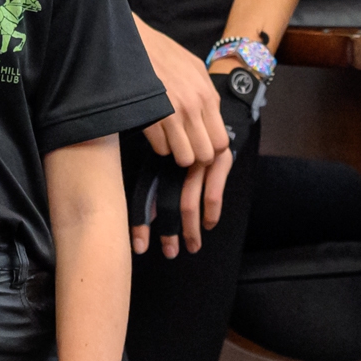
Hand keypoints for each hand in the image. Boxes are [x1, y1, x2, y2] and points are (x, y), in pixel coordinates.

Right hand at [131, 19, 227, 256]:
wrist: (129, 37)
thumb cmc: (158, 53)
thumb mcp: (190, 67)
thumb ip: (203, 93)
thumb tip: (210, 117)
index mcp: (207, 94)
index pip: (221, 142)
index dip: (209, 149)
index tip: (196, 146)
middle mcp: (195, 104)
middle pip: (206, 155)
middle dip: (194, 156)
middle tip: (180, 147)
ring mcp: (175, 111)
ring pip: (185, 157)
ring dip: (175, 154)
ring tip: (166, 141)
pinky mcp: (154, 115)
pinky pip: (163, 149)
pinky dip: (158, 146)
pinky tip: (152, 132)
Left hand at [145, 143, 236, 259]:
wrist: (203, 108)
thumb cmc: (179, 139)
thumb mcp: (159, 160)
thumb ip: (150, 188)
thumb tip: (138, 226)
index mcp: (156, 158)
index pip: (145, 195)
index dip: (141, 222)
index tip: (140, 246)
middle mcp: (177, 157)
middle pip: (168, 202)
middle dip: (170, 231)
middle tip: (170, 252)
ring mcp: (200, 157)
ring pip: (190, 200)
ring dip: (191, 227)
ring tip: (192, 246)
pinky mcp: (221, 158)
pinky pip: (214, 192)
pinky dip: (211, 211)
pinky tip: (209, 224)